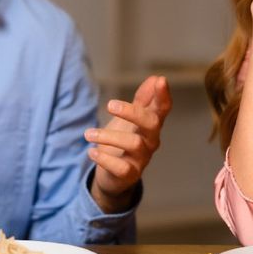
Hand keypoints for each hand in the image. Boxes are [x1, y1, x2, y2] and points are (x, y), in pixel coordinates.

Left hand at [85, 75, 171, 212]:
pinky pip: (121, 167)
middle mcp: (150, 141)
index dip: (163, 95)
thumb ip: (144, 99)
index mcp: (151, 124)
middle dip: (132, 112)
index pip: (162, 108)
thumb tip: (155, 78)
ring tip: (88, 134)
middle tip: (109, 104)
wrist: (115, 175)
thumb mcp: (133, 118)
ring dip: (108, 136)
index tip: (161, 80)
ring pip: (133, 143)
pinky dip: (105, 159)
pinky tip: (92, 152)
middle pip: (151, 123)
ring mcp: (141, 158)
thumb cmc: (125, 140)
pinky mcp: (129, 174)